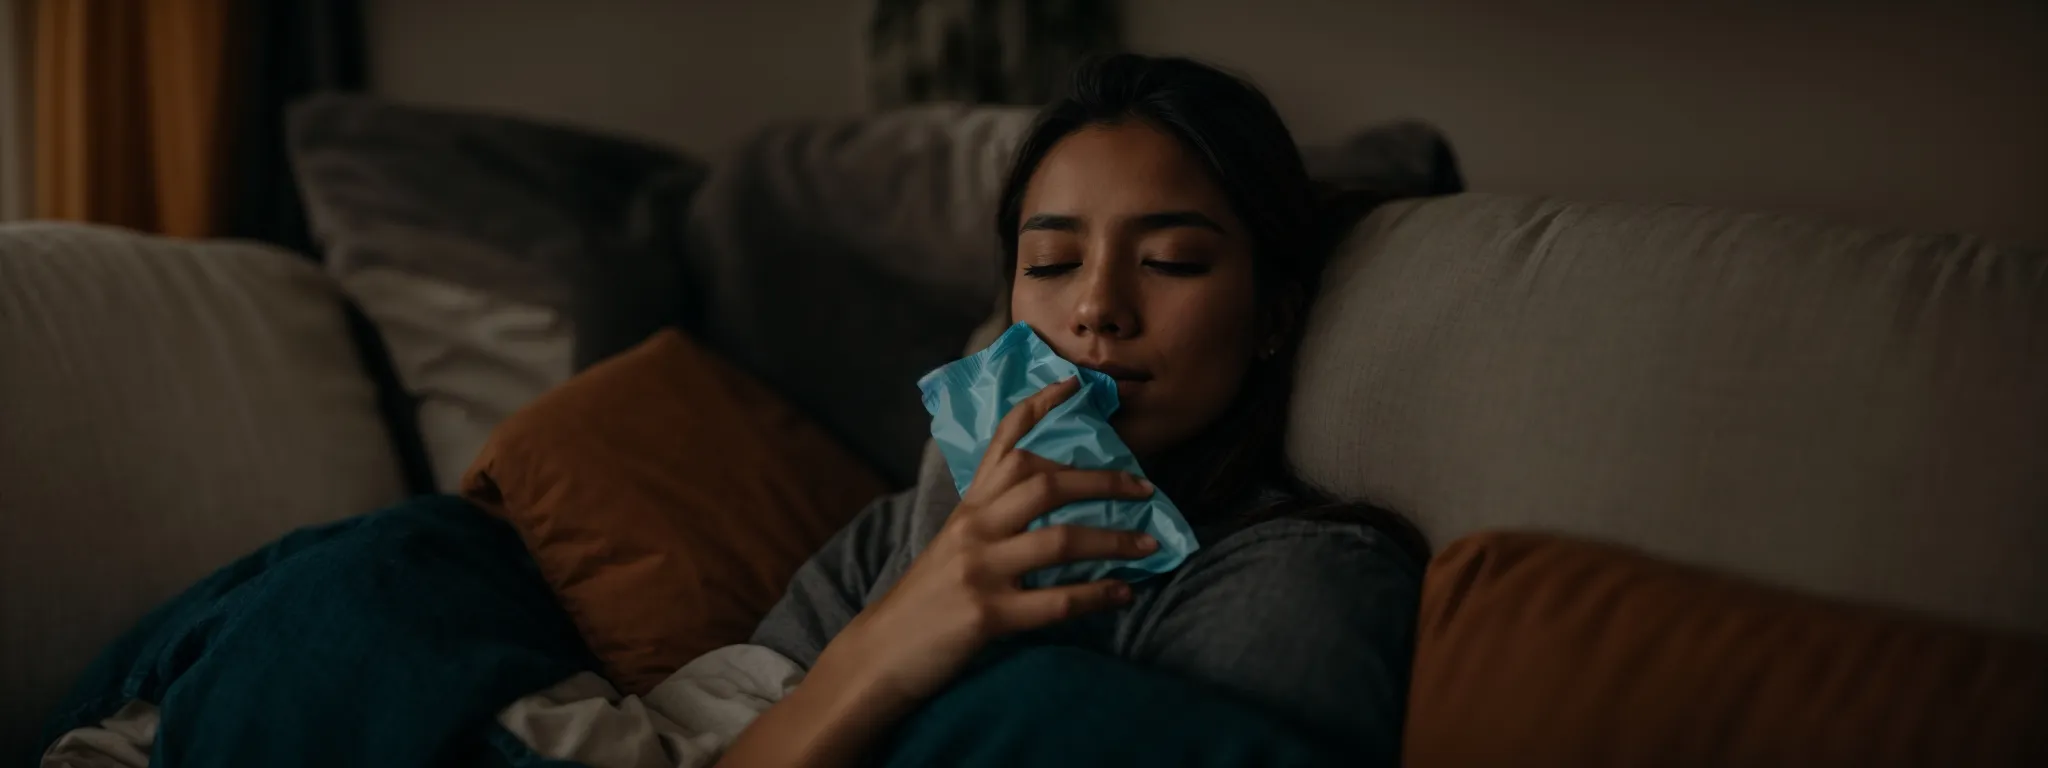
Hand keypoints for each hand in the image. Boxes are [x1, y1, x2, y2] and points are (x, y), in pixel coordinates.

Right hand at [817, 376, 1159, 704]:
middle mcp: (972, 528)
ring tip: (1148, 546)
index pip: (1004, 442)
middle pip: (1045, 483)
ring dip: (1114, 540)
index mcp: (967, 508)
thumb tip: (1054, 509)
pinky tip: (1122, 595)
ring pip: (1061, 540)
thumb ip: (993, 522)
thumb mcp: (953, 547)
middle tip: (1144, 488)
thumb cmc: (926, 602)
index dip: (1040, 407)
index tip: (1075, 384)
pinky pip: (1056, 601)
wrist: (881, 654)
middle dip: (1103, 481)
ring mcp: (979, 569)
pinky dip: (1097, 596)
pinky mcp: (986, 614)